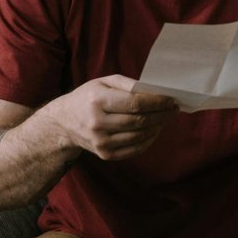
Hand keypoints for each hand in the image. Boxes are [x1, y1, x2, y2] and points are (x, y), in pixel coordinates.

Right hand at [52, 74, 177, 160]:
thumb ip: (127, 84)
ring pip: (139, 136)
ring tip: (166, 119)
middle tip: (173, 110)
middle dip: (161, 115)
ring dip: (157, 127)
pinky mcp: (105, 154)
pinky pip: (134, 149)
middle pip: (139, 121)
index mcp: (98, 100)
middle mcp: (98, 123)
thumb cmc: (88, 97)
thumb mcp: (103, 82)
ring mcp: (101, 141)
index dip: (156, 103)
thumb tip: (154, 91)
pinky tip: (154, 131)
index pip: (135, 103)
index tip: (170, 100)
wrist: (64, 122)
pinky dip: (148, 140)